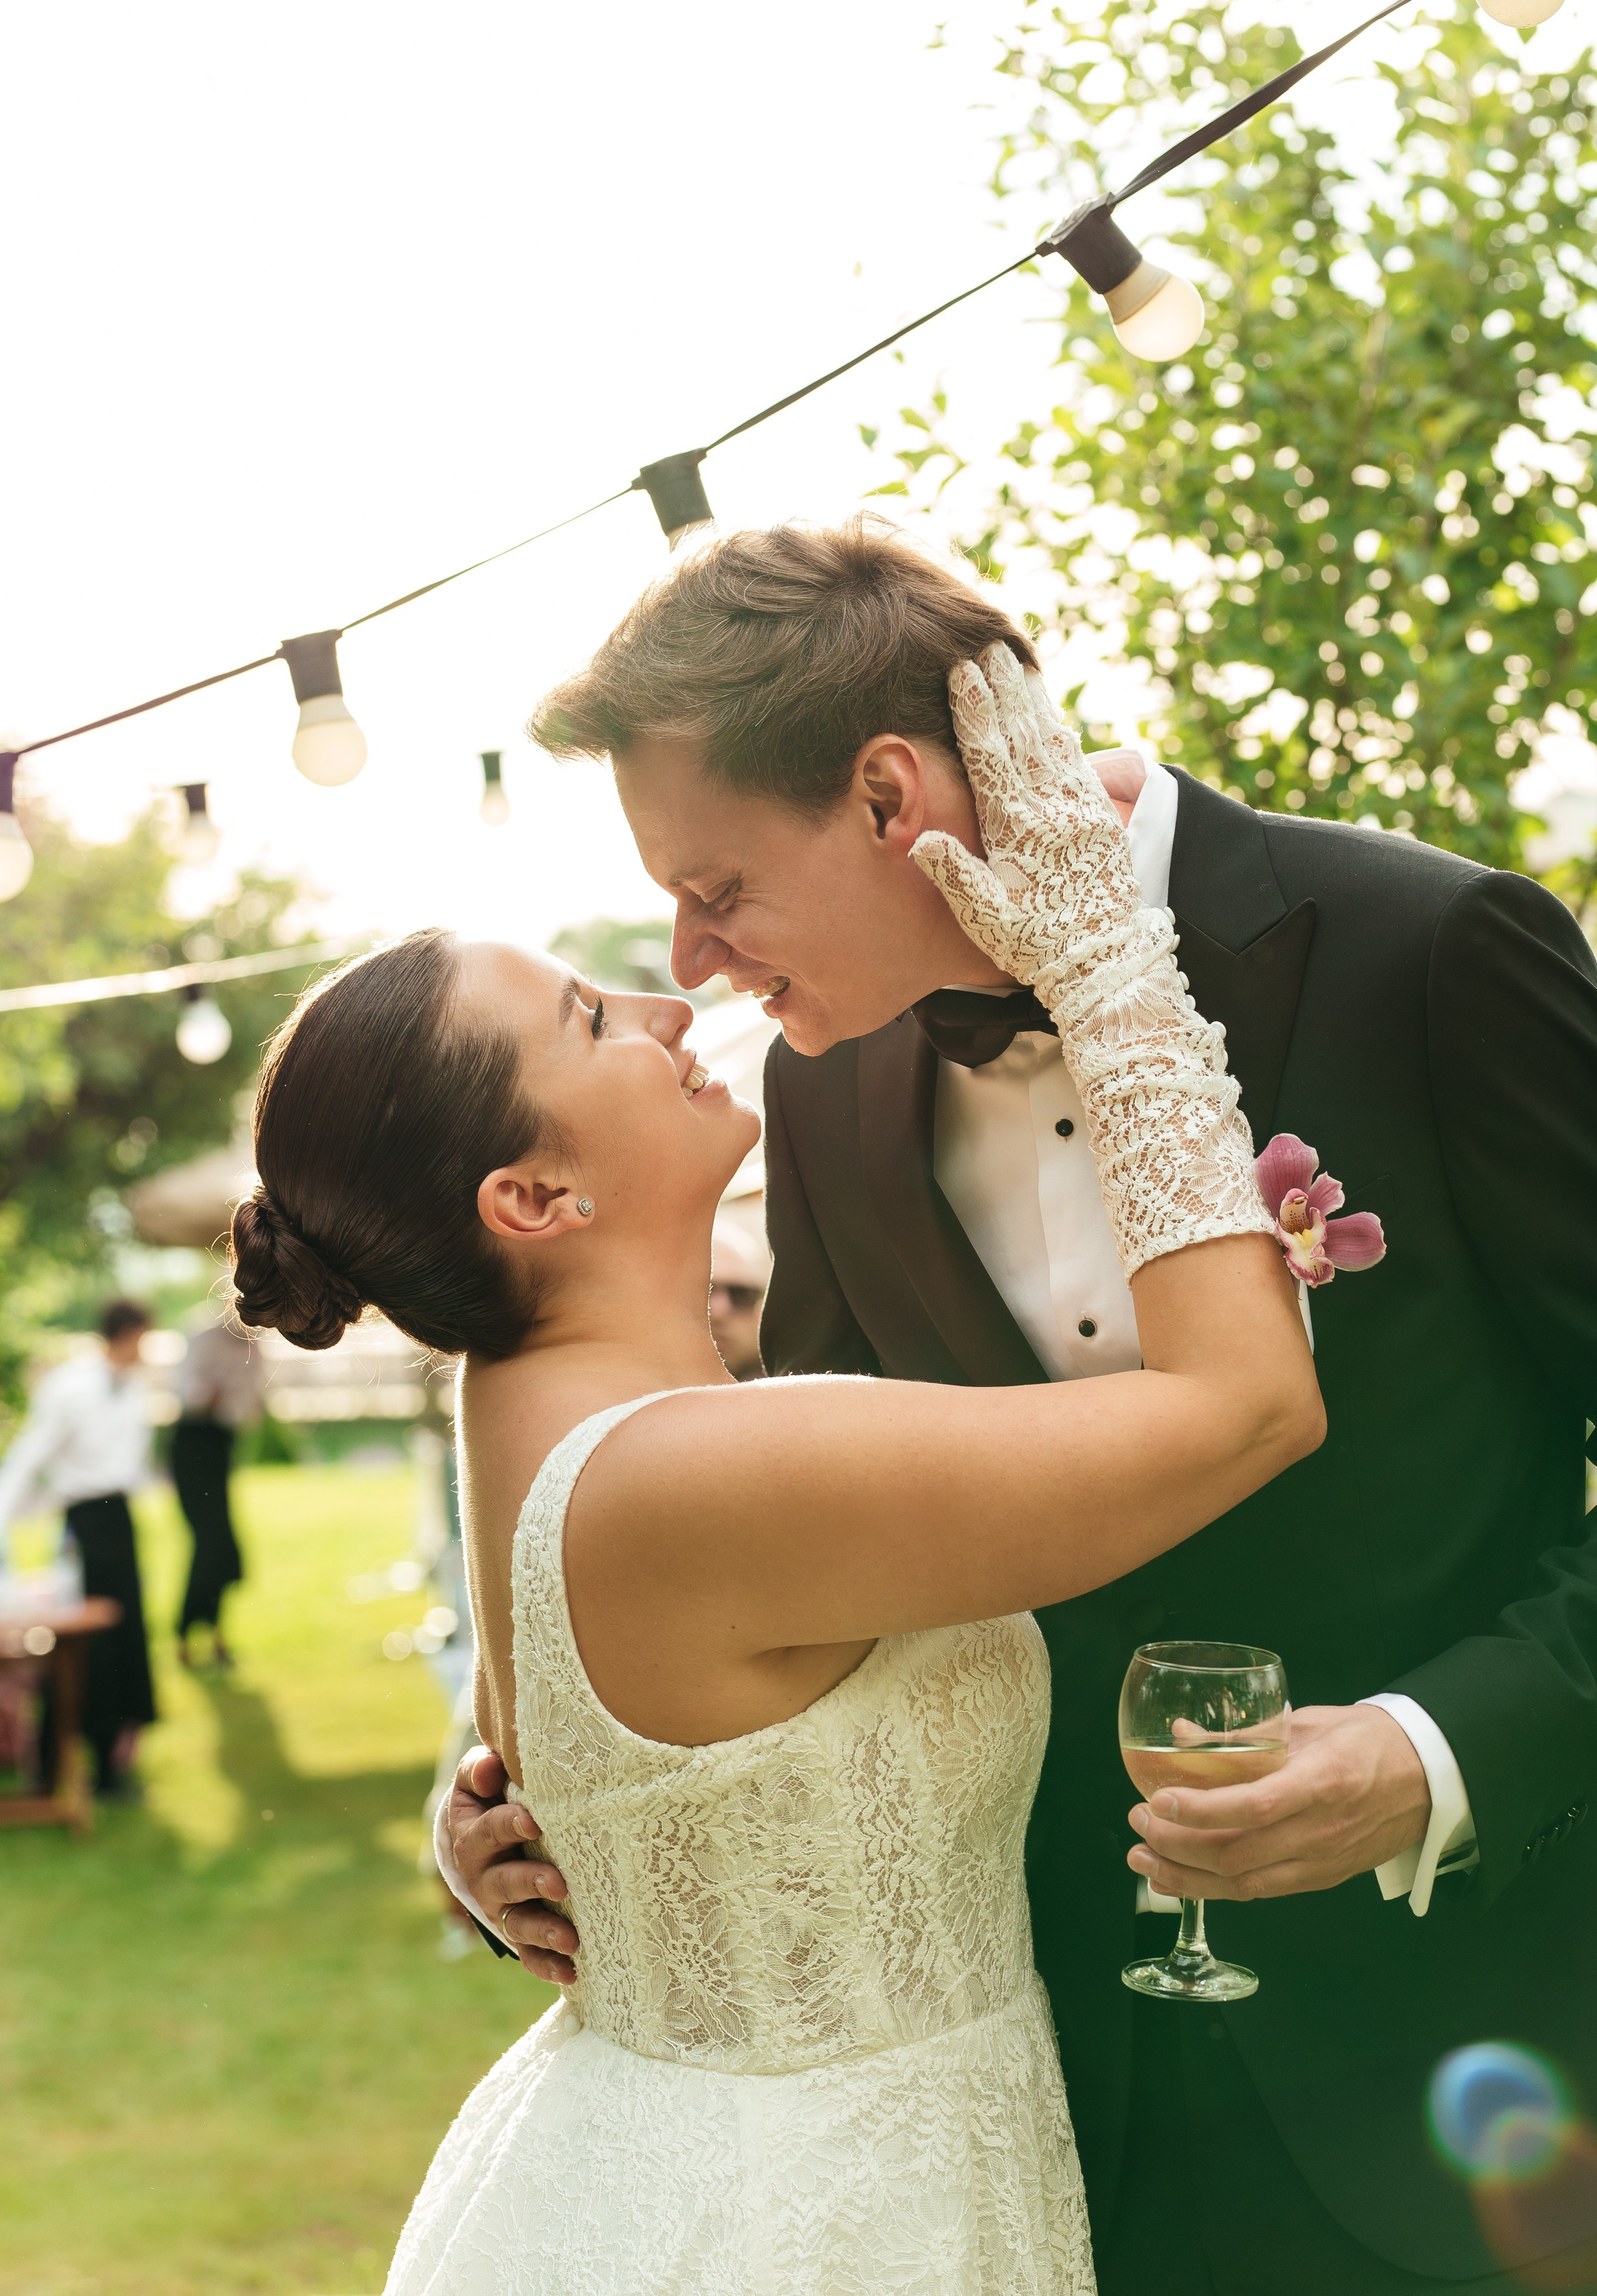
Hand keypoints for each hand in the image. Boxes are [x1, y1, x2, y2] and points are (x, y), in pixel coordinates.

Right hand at [447, 1747, 579, 1982]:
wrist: (488, 1842)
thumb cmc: (492, 1799)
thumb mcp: (478, 1781)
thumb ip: (479, 1770)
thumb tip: (489, 1770)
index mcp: (473, 1838)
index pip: (488, 1831)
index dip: (509, 1825)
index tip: (536, 1822)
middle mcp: (485, 1879)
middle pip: (504, 1884)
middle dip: (530, 1883)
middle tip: (559, 1884)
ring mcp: (503, 1910)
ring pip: (519, 1925)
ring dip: (544, 1932)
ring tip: (571, 1939)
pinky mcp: (521, 1934)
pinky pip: (530, 1956)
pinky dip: (548, 1966)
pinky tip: (572, 1971)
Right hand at [911, 644, 1141, 988]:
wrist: (1104, 964)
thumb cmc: (1035, 945)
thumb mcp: (984, 918)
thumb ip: (954, 873)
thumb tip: (920, 838)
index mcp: (1017, 829)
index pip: (990, 756)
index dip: (975, 711)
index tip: (963, 671)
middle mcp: (1051, 811)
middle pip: (1022, 735)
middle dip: (1004, 689)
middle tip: (989, 646)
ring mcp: (1081, 812)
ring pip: (1051, 742)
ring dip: (1032, 701)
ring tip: (1017, 664)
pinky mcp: (1102, 822)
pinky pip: (1078, 765)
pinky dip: (1062, 736)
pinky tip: (1054, 718)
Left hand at [1126, 1704, 1430, 1901]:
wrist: (1429, 1777)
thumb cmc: (1369, 1741)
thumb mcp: (1308, 1721)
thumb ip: (1244, 1734)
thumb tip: (1181, 1737)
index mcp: (1323, 1781)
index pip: (1254, 1805)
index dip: (1201, 1808)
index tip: (1159, 1800)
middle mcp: (1323, 1830)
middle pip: (1240, 1852)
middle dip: (1179, 1844)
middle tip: (1140, 1823)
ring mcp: (1324, 1861)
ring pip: (1246, 1883)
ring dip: (1188, 1877)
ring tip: (1145, 1861)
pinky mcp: (1323, 1879)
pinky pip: (1264, 1892)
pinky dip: (1218, 1890)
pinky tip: (1185, 1880)